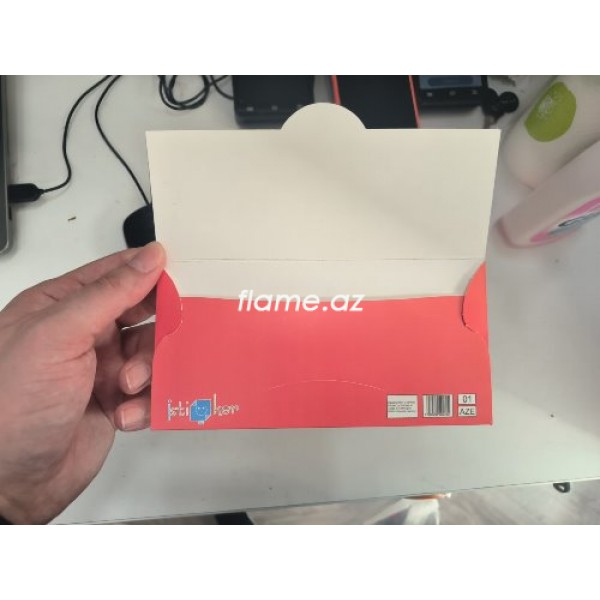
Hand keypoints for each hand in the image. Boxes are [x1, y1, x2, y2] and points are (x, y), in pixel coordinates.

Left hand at [0, 242, 165, 523]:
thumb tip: (149, 257)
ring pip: (152, 353)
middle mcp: (83, 334)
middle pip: (143, 314)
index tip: (183, 280)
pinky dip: (146, 402)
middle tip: (167, 338)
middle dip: (157, 330)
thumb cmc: (11, 404)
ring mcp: (100, 368)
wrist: (11, 480)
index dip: (151, 274)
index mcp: (62, 306)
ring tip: (130, 386)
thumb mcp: (59, 335)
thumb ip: (109, 293)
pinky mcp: (114, 400)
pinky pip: (151, 390)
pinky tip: (126, 412)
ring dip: (150, 371)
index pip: (117, 274)